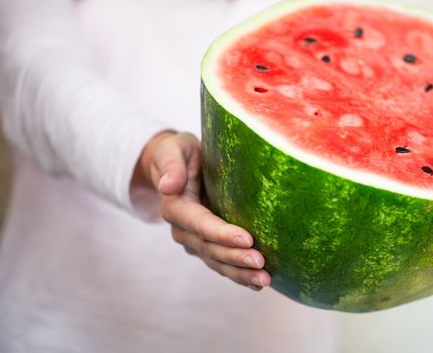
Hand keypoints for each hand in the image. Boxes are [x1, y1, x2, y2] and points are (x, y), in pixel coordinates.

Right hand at [133, 131, 270, 290]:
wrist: (175, 167)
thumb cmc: (179, 153)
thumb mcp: (174, 150)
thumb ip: (171, 165)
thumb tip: (169, 186)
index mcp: (175, 207)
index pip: (200, 224)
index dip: (222, 234)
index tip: (247, 239)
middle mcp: (182, 230)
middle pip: (211, 249)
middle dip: (236, 258)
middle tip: (261, 263)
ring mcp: (194, 241)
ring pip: (217, 262)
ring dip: (240, 273)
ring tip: (264, 280)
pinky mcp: (206, 246)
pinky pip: (222, 264)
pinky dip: (239, 275)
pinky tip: (258, 283)